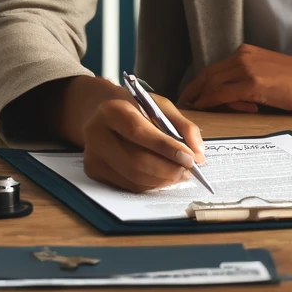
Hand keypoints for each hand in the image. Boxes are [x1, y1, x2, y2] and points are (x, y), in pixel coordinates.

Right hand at [25, 75, 207, 192]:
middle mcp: (96, 134)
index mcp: (112, 110)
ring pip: (132, 178)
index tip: (190, 158)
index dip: (165, 147)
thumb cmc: (135, 108)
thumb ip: (183, 125)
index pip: (138, 132)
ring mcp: (93, 156)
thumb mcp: (159, 105)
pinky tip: (164, 177)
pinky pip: (128, 185)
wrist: (103, 113)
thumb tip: (198, 153)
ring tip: (180, 174)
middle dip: (167, 169)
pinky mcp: (95, 172)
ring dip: (162, 180)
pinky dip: (151, 184)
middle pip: (135, 160)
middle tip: (189, 170)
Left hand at [177, 44, 291, 113]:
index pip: (214, 69)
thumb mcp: (270, 77)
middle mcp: (244, 56)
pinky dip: (210, 102)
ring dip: (198, 99)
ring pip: (211, 83)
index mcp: (248, 52)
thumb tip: (230, 101)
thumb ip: (248, 84)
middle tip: (180, 108)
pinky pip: (223, 93)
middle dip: (191, 92)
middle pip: (207, 75)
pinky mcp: (254, 83)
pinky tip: (203, 111)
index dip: (198, 84)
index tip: (188, 98)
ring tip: (188, 113)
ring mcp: (248, 68)